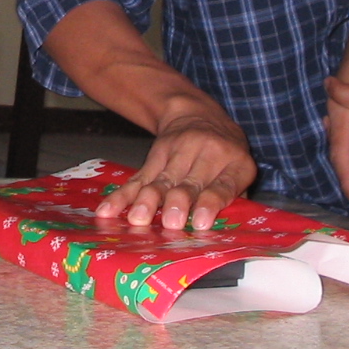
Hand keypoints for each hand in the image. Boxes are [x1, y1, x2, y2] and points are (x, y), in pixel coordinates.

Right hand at [92, 105, 254, 231]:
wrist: (197, 113)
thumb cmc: (224, 153)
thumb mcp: (239, 170)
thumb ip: (234, 201)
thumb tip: (221, 235)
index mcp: (235, 164)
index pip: (223, 186)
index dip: (210, 203)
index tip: (200, 222)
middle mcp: (207, 155)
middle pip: (189, 183)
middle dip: (178, 203)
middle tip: (171, 223)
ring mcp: (178, 153)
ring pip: (160, 181)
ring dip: (148, 201)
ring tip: (138, 219)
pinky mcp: (155, 155)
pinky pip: (138, 178)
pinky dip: (123, 196)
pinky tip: (109, 209)